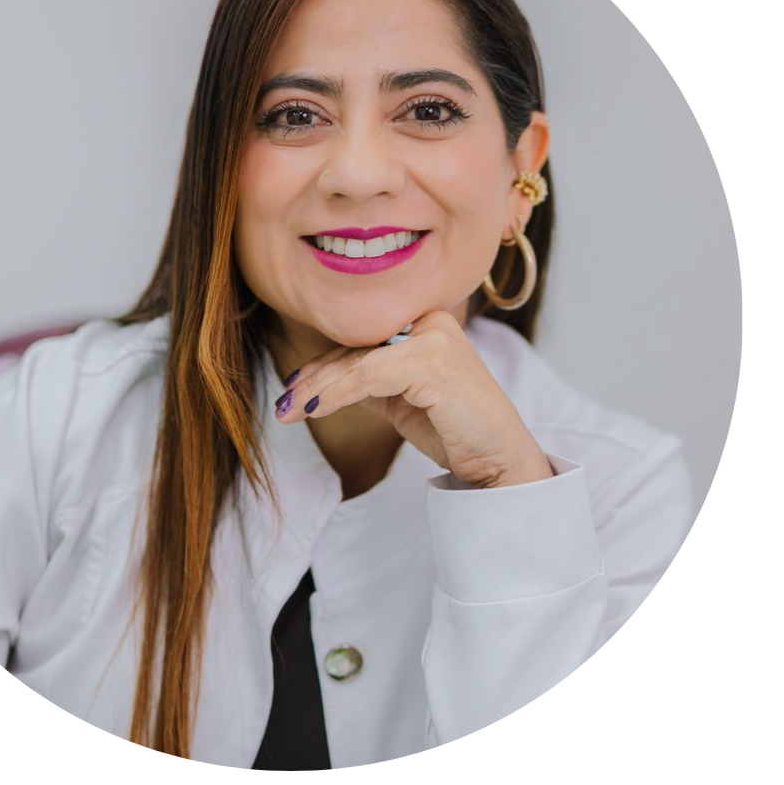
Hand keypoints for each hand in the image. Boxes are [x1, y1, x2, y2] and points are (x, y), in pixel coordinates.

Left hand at [274, 311, 553, 488]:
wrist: (502, 462)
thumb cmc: (457, 432)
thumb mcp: (404, 399)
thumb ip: (372, 380)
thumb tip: (323, 381)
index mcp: (428, 323)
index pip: (364, 340)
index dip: (324, 363)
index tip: (292, 386)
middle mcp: (432, 321)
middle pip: (356, 348)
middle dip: (314, 378)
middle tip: (282, 403)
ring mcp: (434, 338)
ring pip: (357, 362)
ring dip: (316, 389)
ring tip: (287, 411)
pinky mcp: (432, 362)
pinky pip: (367, 377)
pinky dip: (336, 394)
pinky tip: (314, 410)